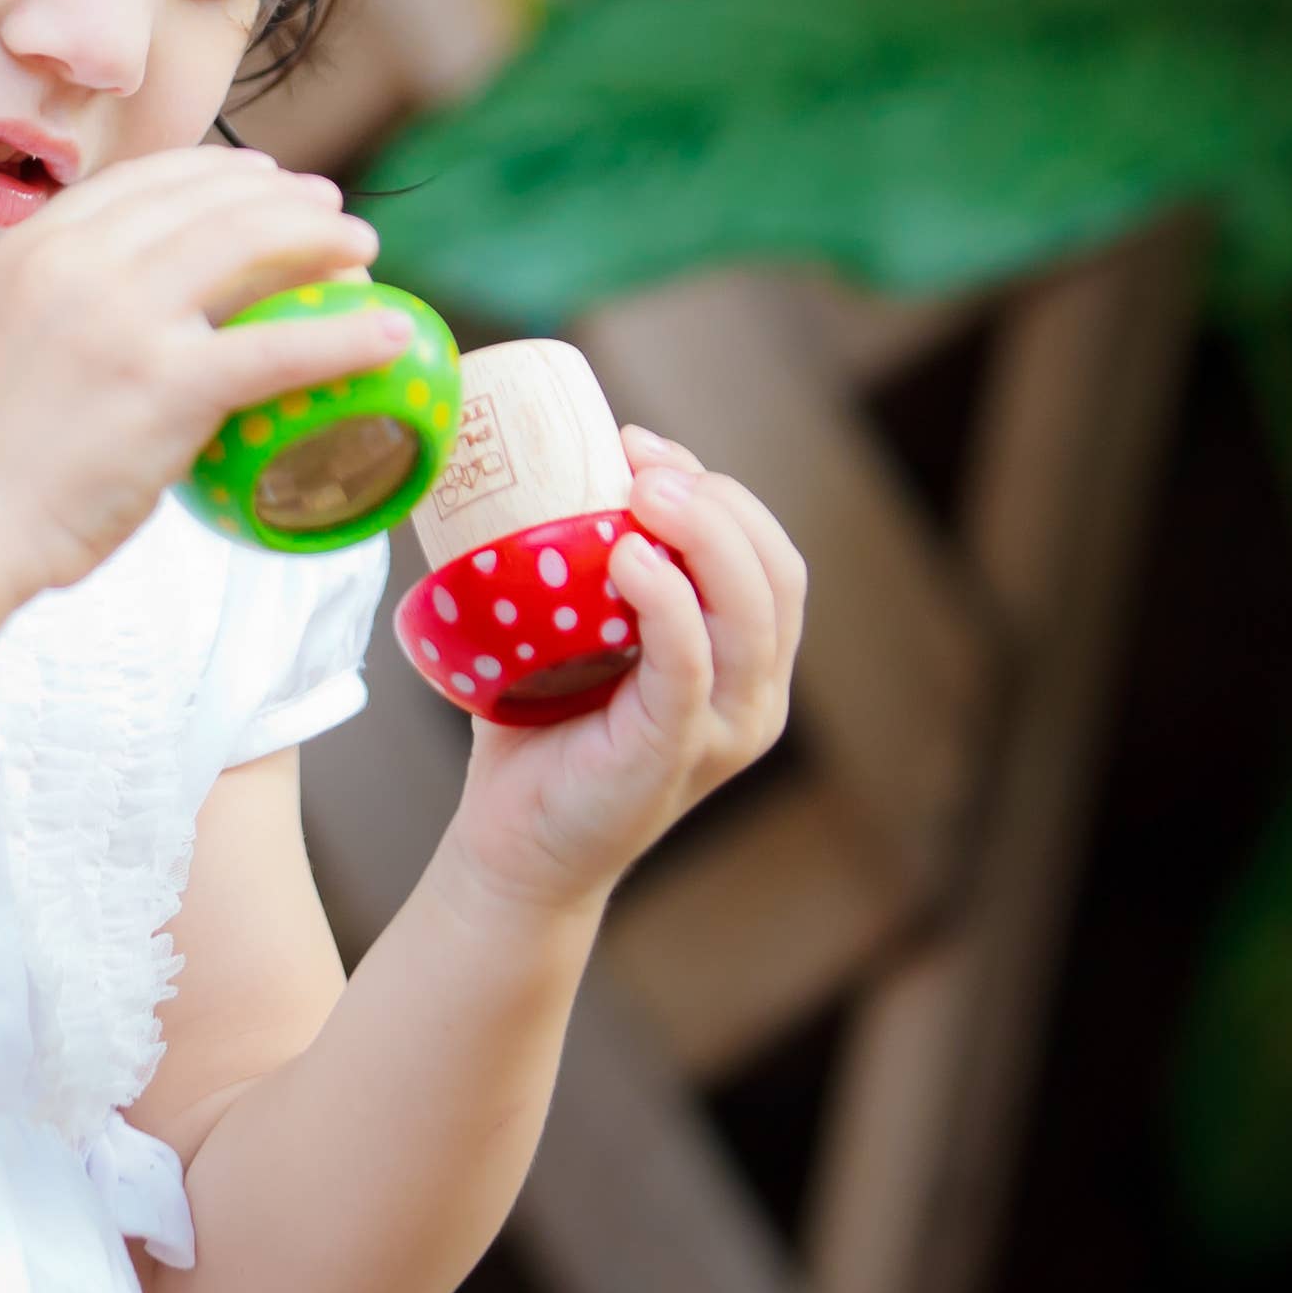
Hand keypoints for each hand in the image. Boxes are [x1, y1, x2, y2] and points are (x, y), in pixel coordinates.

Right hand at [0, 146, 418, 606]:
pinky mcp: (165, 385)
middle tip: (334, 216)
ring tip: (365, 253)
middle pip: (210, 202)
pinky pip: (278, 347)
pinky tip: (388, 334)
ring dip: (324, 241)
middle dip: (286, 198)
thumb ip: (68, 300)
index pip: (149, 181)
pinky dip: (345, 335)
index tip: (268, 182)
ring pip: (249, 249)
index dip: (223, 173)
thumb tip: (145, 302)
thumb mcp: (10, 331)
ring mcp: (123, 318)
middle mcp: (78, 261)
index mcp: (38, 242)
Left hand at [440, 423, 807, 915]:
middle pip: (777, 571)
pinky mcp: (674, 754)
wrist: (514, 848)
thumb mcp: (583, 629)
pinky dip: (667, 601)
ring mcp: (723, 730)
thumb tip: (558, 453)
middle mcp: (756, 695)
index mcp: (747, 661)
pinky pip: (691, 664)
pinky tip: (627, 556)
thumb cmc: (541, 727)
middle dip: (718, 498)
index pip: (770, 554)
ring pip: (751, 613)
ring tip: (640, 491)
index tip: (638, 444)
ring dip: (703, 534)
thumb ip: (594, 561)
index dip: (721, 487)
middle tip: (638, 458)